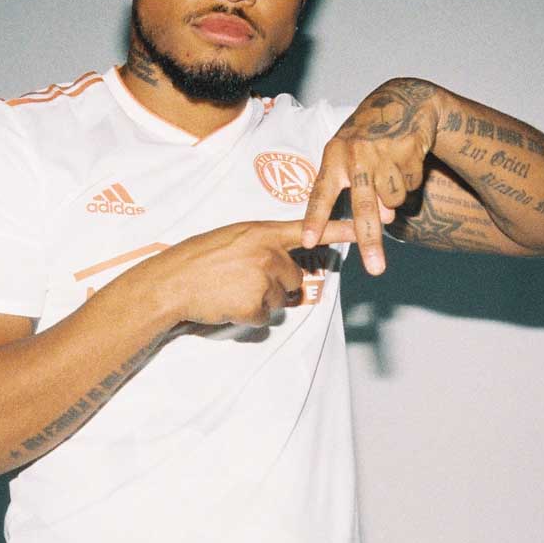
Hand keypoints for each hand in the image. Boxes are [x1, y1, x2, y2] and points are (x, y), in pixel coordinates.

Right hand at [163, 219, 354, 326]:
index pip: (309, 229)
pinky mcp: (253, 304)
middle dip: (275, 285)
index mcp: (261, 232)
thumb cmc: (196, 260)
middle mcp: (267, 253)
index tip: (373, 225)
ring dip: (259, 301)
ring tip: (231, 291)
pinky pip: (264, 318)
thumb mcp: (231, 238)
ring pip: (280, 300)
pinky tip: (227, 304)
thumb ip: (260, 244)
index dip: (342, 228)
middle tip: (243, 281)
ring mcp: (262, 279)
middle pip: (294, 278)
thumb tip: (279, 262)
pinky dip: (247, 317)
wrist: (170, 282)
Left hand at [301, 78, 442, 273]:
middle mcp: (356, 154)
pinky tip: (406, 161)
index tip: (308, 241)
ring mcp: (384, 151)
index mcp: (334, 156)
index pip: (321, 193)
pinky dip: (411, 181)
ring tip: (390, 172)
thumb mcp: (350, 157)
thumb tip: (385, 217)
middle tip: (375, 270)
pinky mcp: (409, 149)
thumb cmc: (369, 137)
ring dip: (395, 196)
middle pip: (363, 206)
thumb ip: (360, 191)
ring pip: (393, 200)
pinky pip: (412, 186)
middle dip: (369, 241)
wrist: (405, 99)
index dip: (315, 219)